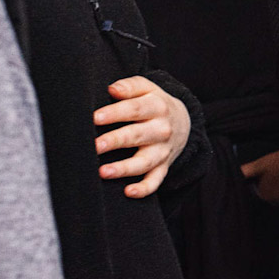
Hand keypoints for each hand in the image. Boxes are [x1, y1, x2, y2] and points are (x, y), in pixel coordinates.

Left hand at [93, 76, 191, 197]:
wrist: (182, 122)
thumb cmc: (154, 104)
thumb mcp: (148, 89)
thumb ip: (130, 86)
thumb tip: (112, 89)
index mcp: (158, 107)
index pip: (136, 109)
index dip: (116, 113)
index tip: (95, 117)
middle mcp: (162, 130)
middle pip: (138, 135)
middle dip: (116, 140)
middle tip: (95, 146)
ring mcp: (163, 151)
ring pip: (145, 162)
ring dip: (125, 168)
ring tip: (103, 172)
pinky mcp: (162, 167)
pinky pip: (155, 181)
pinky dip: (144, 188)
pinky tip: (128, 192)